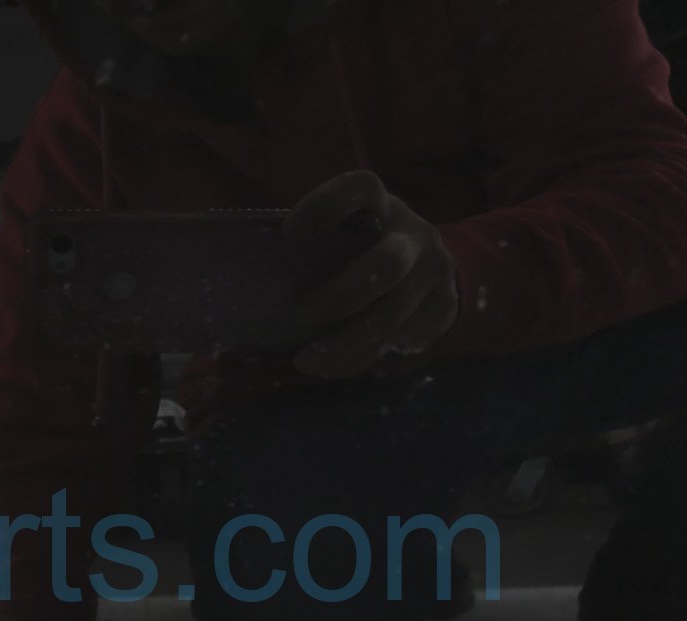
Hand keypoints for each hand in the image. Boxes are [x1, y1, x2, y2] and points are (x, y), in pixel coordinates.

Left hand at [286, 171, 460, 380]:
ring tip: (307, 361)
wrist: (437, 274)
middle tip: (302, 314)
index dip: (325, 207)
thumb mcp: (352, 236)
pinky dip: (357, 359)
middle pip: (386, 264)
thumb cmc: (368, 252)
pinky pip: (396, 341)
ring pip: (391, 314)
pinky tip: (331, 366)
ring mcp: (433, 272)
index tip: (290, 235)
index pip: (361, 188)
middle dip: (341, 296)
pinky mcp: (441, 309)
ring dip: (344, 344)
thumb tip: (245, 281)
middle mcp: (413, 234)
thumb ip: (316, 249)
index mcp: (381, 205)